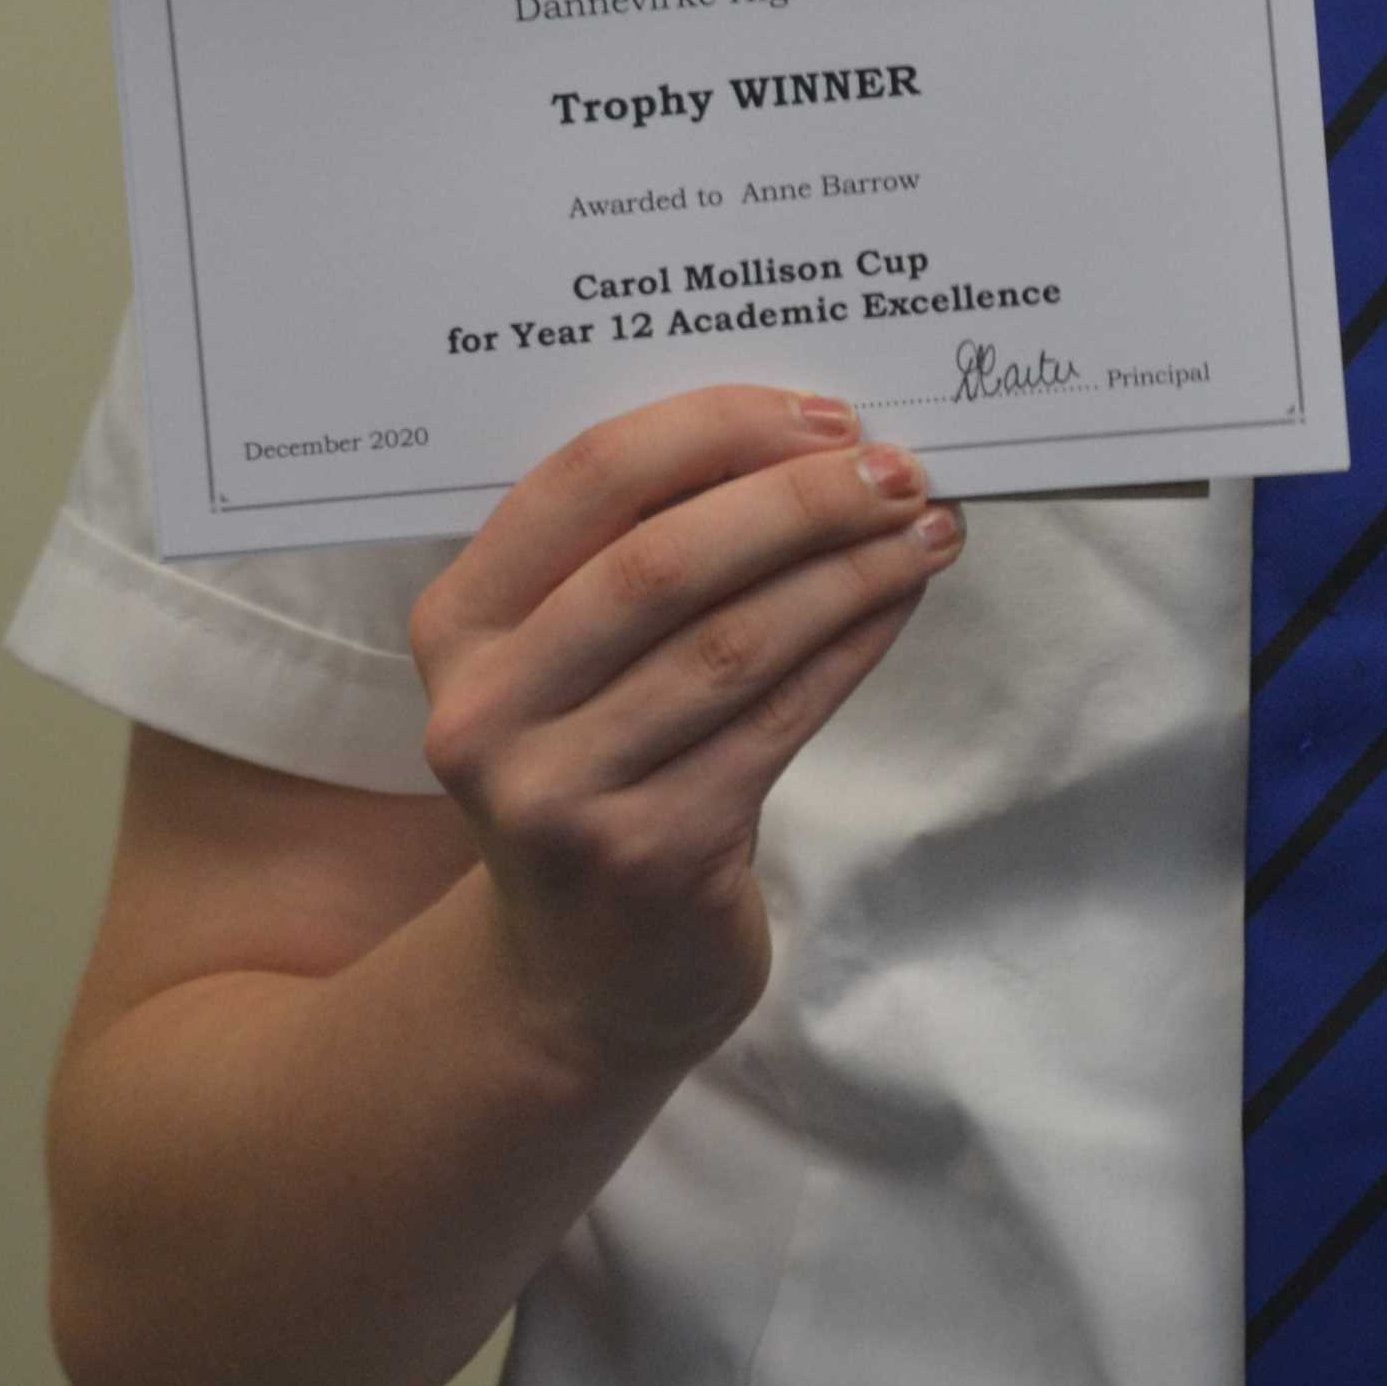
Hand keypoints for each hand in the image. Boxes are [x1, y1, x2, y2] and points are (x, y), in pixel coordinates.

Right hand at [407, 380, 959, 1088]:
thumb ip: (639, 545)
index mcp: (459, 622)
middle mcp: (487, 709)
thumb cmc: (599, 761)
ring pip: (731, 643)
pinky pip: (775, 722)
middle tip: (898, 467)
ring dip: (848, 571)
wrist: (583, 972)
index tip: (822, 413)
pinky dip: (850, 647)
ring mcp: (560, 794)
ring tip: (926, 526)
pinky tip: (900, 603)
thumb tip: (809, 433)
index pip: (586, 479)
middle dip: (798, 500)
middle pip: (661, 562)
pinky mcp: (649, 855)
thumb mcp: (570, 654)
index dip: (715, 427)